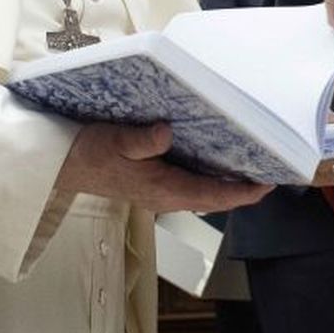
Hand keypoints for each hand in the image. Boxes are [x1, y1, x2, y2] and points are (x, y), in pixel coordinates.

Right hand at [54, 122, 271, 212]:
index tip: (267, 184)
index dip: (242, 193)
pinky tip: (217, 162)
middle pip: (214, 199)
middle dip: (242, 190)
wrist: (64, 165)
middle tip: (269, 171)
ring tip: (251, 166)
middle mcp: (167, 197)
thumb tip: (166, 133)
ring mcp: (161, 194)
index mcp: (163, 190)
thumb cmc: (91, 152)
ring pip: (204, 194)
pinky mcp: (154, 185)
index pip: (212, 197)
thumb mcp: (115, 141)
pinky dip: (210, 179)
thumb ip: (142, 140)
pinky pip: (191, 186)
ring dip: (228, 185)